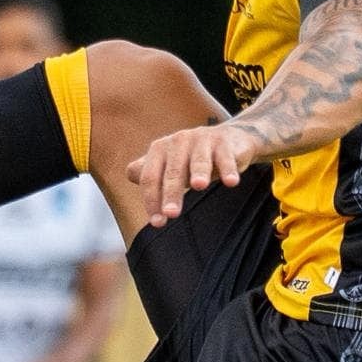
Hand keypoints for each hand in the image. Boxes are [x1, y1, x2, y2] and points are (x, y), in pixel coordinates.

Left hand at [127, 119, 261, 225]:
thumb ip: (149, 170)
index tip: (157, 222)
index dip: (152, 200)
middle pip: (173, 172)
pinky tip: (231, 182)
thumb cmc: (192, 158)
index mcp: (160, 149)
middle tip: (171, 214)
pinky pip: (226, 158)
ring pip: (199, 161)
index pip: (150, 177)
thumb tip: (130, 174)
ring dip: (199, 173)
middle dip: (171, 193)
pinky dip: (229, 169)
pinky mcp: (224, 142)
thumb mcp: (169, 164)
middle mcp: (178, 141)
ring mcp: (202, 140)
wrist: (229, 140)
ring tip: (199, 186)